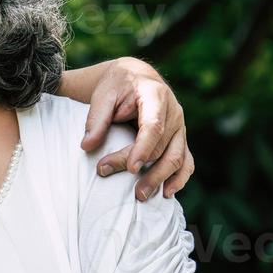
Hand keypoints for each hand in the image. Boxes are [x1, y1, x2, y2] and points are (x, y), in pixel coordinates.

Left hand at [80, 58, 193, 200]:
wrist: (136, 77)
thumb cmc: (117, 85)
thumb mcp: (102, 95)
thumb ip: (95, 119)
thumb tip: (87, 146)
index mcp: (156, 96)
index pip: (153, 127)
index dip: (143, 148)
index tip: (130, 168)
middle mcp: (174, 112)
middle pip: (161, 147)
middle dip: (141, 168)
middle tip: (118, 182)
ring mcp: (180, 127)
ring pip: (177, 157)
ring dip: (160, 179)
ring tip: (140, 196)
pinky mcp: (180, 138)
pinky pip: (186, 161)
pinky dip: (179, 178)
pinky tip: (166, 192)